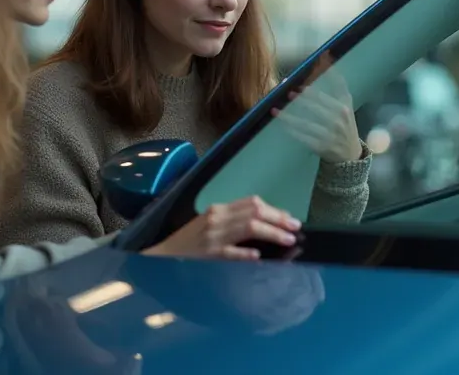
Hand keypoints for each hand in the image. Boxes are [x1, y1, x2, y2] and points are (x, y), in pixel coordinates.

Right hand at [142, 196, 301, 260]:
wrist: (162, 255)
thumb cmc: (189, 240)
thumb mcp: (211, 224)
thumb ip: (234, 220)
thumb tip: (266, 221)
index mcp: (219, 209)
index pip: (252, 203)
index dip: (275, 209)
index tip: (290, 218)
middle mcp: (217, 219)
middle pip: (254, 212)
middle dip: (279, 219)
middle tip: (296, 228)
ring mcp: (212, 237)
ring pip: (247, 228)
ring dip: (271, 233)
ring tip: (288, 239)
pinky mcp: (207, 255)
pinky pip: (229, 252)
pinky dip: (244, 253)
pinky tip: (257, 255)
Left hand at [271, 52, 362, 163]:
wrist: (351, 156)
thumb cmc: (346, 125)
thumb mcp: (347, 106)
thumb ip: (339, 88)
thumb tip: (328, 64)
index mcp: (345, 107)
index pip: (335, 90)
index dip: (324, 80)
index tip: (311, 73)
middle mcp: (340, 120)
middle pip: (319, 108)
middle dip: (303, 100)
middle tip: (289, 93)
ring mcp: (331, 135)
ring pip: (307, 125)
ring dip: (290, 118)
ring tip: (276, 110)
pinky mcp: (322, 147)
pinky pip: (305, 138)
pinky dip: (293, 132)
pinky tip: (283, 126)